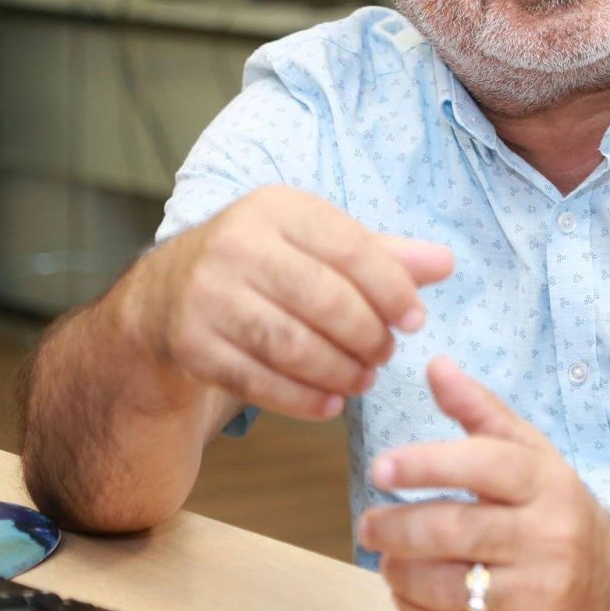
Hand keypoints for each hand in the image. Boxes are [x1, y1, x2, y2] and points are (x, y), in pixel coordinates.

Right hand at [118, 185, 454, 420]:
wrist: (163, 298)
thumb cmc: (262, 267)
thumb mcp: (314, 245)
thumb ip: (381, 255)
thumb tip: (446, 263)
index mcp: (277, 207)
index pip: (351, 247)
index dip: (392, 289)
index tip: (415, 321)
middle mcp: (236, 243)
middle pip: (325, 299)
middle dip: (368, 336)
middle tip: (386, 355)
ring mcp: (207, 295)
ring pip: (293, 344)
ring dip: (340, 371)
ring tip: (364, 380)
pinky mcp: (190, 344)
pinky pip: (258, 380)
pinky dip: (302, 399)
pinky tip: (330, 403)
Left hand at [360, 357, 609, 610]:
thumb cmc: (554, 507)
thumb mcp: (530, 453)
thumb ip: (480, 410)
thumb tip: (435, 365)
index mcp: (547, 483)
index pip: (485, 465)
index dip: (428, 464)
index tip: (381, 467)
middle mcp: (548, 537)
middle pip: (456, 530)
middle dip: (398, 527)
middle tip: (367, 523)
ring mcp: (538, 593)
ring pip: (447, 586)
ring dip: (401, 572)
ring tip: (387, 557)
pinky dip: (415, 609)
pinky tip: (408, 590)